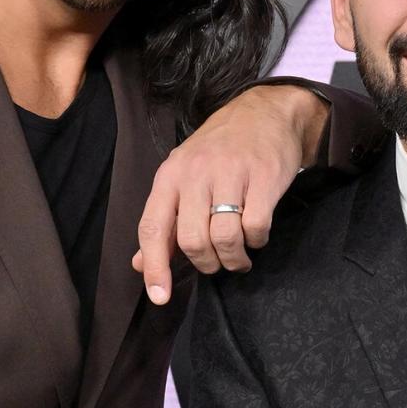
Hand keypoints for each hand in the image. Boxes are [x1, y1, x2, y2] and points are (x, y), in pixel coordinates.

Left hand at [133, 83, 328, 304]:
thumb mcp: (183, 175)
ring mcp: (231, 173)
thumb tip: (141, 264)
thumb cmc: (220, 148)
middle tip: (218, 264)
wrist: (266, 111)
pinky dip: (257, 241)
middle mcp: (196, 172)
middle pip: (192, 240)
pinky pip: (256, 226)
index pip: (153, 228)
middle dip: (207, 264)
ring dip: (234, 258)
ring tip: (239, 257)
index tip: (161, 297)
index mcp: (170, 175)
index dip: (155, 267)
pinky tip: (258, 235)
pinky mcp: (264, 176)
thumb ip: (164, 220)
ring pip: (225, 237)